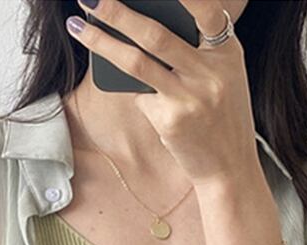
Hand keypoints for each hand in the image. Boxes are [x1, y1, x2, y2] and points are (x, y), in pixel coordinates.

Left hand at [68, 0, 260, 186]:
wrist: (229, 167)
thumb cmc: (219, 116)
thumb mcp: (221, 77)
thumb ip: (195, 51)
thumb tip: (140, 26)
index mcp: (228, 52)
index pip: (205, 10)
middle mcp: (211, 72)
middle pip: (156, 33)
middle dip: (118, 11)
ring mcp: (190, 98)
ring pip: (136, 62)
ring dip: (101, 42)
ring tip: (77, 26)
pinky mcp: (171, 121)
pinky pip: (141, 97)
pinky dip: (137, 94)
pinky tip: (147, 101)